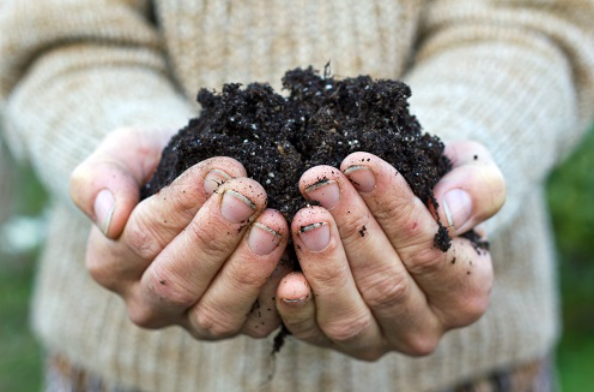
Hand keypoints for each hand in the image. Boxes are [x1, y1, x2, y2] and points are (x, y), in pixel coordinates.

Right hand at [70, 127, 289, 339]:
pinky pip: (256, 322)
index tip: (221, 170)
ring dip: (247, 269)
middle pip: (176, 282)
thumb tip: (108, 217)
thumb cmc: (159, 164)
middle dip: (215, 237)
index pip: (141, 238)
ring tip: (274, 224)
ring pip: (215, 313)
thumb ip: (100, 179)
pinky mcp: (237, 323)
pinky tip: (294, 258)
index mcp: (111, 261)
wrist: (200, 180)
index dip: (182, 205)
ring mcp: (193, 319)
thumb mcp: (123, 155)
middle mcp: (148, 301)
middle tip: (250, 196)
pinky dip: (276, 294)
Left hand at [275, 141, 504, 359]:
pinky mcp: (333, 343)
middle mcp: (424, 328)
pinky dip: (297, 307)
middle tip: (320, 181)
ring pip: (349, 314)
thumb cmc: (436, 193)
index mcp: (466, 291)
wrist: (401, 217)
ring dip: (323, 263)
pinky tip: (285, 273)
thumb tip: (452, 213)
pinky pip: (311, 333)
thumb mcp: (472, 175)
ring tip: (304, 215)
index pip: (429, 252)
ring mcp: (377, 341)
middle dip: (350, 227)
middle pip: (386, 283)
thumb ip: (479, 189)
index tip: (360, 165)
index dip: (392, 207)